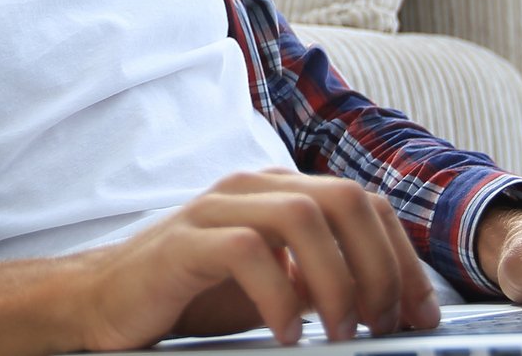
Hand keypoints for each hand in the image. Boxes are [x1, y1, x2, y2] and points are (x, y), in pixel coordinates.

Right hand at [0, 169, 430, 353]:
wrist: (103, 302)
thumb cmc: (189, 296)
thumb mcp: (271, 285)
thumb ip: (320, 278)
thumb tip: (390, 301)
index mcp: (276, 192)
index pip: (364, 204)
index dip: (402, 259)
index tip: (418, 314)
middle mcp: (250, 188)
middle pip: (346, 199)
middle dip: (380, 267)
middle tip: (384, 324)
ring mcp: (214, 210)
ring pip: (304, 215)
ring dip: (338, 280)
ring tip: (341, 331)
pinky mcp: (184, 243)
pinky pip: (248, 253)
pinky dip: (280, 298)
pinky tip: (286, 333)